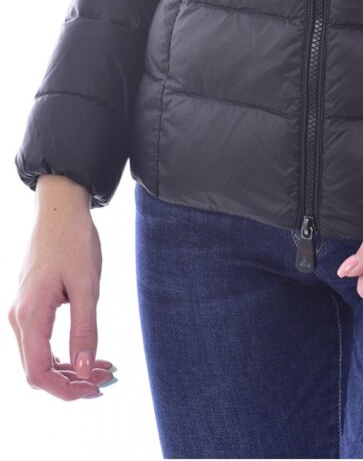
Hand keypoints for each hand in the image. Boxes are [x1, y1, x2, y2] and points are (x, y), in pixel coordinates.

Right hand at [8, 175, 116, 399]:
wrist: (60, 208)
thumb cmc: (74, 240)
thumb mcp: (87, 286)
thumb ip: (85, 330)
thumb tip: (86, 372)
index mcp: (30, 315)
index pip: (38, 373)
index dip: (65, 390)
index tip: (96, 389)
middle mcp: (19, 318)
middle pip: (37, 371)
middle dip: (71, 382)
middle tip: (107, 378)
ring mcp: (22, 312)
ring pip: (40, 359)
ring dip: (70, 369)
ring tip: (105, 367)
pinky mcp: (30, 306)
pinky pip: (42, 342)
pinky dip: (64, 353)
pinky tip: (89, 352)